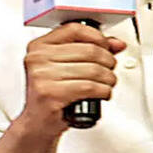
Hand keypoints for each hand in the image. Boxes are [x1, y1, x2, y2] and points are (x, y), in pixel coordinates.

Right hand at [16, 21, 125, 136]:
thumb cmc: (51, 95)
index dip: (97, 37)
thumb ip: (88, 50)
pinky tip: (103, 93)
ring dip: (108, 78)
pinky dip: (103, 91)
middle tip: (110, 70)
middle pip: (88, 50)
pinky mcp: (51, 94)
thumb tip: (116, 44)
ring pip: (92, 69)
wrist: (36, 123)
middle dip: (108, 61)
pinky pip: (89, 86)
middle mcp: (37, 59)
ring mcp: (42, 76)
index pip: (74, 29)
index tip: (107, 46)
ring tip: (107, 83)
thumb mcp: (65, 67)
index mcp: (38, 47)